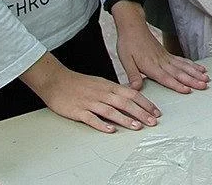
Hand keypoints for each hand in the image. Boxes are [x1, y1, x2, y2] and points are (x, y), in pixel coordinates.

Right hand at [20, 53, 161, 133]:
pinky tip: (111, 130)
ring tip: (137, 126)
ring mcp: (90, 102)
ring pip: (111, 111)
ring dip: (125, 119)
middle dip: (141, 112)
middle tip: (152, 121)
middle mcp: (102, 94)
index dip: (145, 103)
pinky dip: (102, 124)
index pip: (132, 94)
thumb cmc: (79, 83)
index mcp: (109, 86)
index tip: (156, 112)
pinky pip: (92, 118)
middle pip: (125, 103)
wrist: (56, 81)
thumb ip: (115, 91)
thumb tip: (131, 97)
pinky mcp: (78, 111)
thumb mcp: (101, 83)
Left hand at [112, 1, 209, 92]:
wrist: (133, 27)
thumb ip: (132, 75)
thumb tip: (135, 89)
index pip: (166, 77)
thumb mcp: (125, 60)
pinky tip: (200, 68)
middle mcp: (162, 62)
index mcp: (151, 65)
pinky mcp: (168, 54)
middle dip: (192, 80)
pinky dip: (192, 65)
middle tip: (204, 85)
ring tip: (206, 78)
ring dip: (195, 73)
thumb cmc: (128, 44)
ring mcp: (166, 57)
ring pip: (184, 67)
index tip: (188, 90)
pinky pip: (182, 60)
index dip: (177, 85)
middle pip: (179, 73)